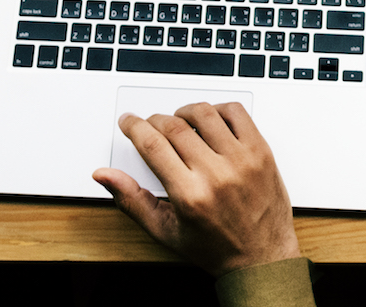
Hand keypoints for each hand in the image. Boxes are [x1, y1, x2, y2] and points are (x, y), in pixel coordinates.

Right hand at [93, 102, 301, 276]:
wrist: (261, 256)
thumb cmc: (214, 246)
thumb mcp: (165, 231)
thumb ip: (131, 200)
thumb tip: (103, 175)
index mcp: (190, 195)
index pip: (153, 145)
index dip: (134, 127)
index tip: (128, 122)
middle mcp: (217, 174)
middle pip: (175, 127)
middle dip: (155, 121)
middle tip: (150, 125)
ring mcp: (242, 160)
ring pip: (205, 114)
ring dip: (184, 112)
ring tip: (178, 123)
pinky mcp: (261, 151)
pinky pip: (237, 113)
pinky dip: (218, 109)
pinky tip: (210, 121)